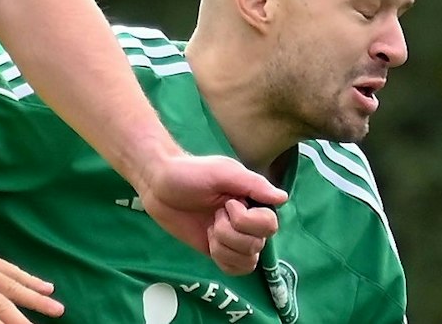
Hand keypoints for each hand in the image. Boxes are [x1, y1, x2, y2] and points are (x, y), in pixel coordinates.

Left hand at [138, 153, 287, 274]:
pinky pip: (237, 269)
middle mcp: (249, 222)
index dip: (247, 221)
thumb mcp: (222, 171)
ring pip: (247, 259)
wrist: (158, 184)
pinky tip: (210, 244)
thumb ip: (253, 184)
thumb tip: (283, 198)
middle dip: (228, 231)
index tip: (227, 204)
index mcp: (254, 202)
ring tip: (209, 227)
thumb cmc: (190, 172)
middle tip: (214, 214)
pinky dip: (223, 259)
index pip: (269, 225)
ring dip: (223, 245)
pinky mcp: (220, 251)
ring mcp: (235, 239)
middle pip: (257, 244)